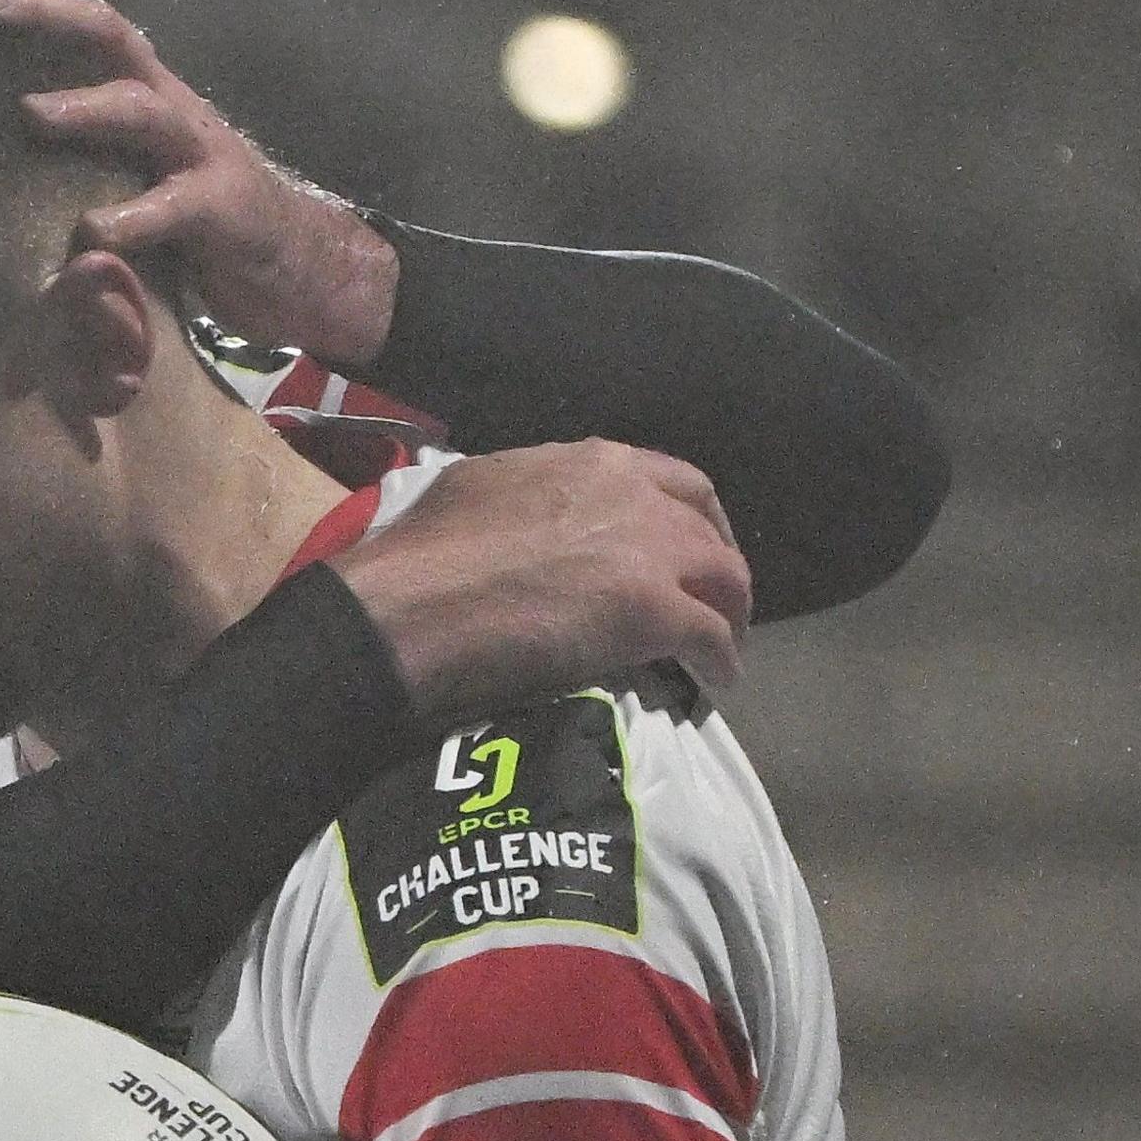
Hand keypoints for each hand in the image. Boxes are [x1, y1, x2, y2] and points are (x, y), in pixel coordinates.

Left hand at [0, 0, 398, 367]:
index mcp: (135, 87)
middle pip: (109, 32)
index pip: (77, 13)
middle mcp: (166, 102)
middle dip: (43, 12)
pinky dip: (134, 217)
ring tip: (30, 111)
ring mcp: (199, 151)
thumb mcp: (119, 171)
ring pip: (143, 108)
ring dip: (86, 106)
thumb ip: (66, 150)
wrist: (297, 265)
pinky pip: (177, 206)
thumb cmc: (186, 217)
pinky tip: (91, 232)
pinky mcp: (223, 209)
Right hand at [333, 440, 750, 719]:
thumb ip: (526, 490)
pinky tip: (716, 678)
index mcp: (592, 462)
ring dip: (729, 610)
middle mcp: (634, 495)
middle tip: (712, 595)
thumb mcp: (475, 487)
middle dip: (718, 561)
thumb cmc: (422, 550)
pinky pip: (711, 638)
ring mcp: (650, 553)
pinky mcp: (654, 611)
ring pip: (725, 577)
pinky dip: (720, 660)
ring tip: (722, 640)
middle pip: (707, 527)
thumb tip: (526, 508)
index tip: (687, 542)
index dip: (690, 515)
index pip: (672, 479)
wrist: (411, 605)